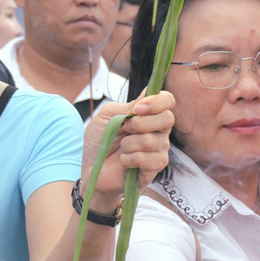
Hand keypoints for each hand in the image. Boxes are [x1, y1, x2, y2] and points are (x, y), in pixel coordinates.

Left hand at [81, 91, 175, 209]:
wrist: (92, 166)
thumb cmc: (100, 140)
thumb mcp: (107, 116)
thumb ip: (127, 106)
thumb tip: (147, 93)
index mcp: (149, 114)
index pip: (167, 100)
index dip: (157, 102)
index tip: (137, 109)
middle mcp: (159, 130)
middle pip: (168, 118)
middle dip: (141, 123)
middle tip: (125, 129)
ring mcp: (159, 149)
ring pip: (152, 140)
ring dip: (129, 144)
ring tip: (121, 148)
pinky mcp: (155, 167)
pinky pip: (147, 159)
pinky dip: (129, 159)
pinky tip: (124, 161)